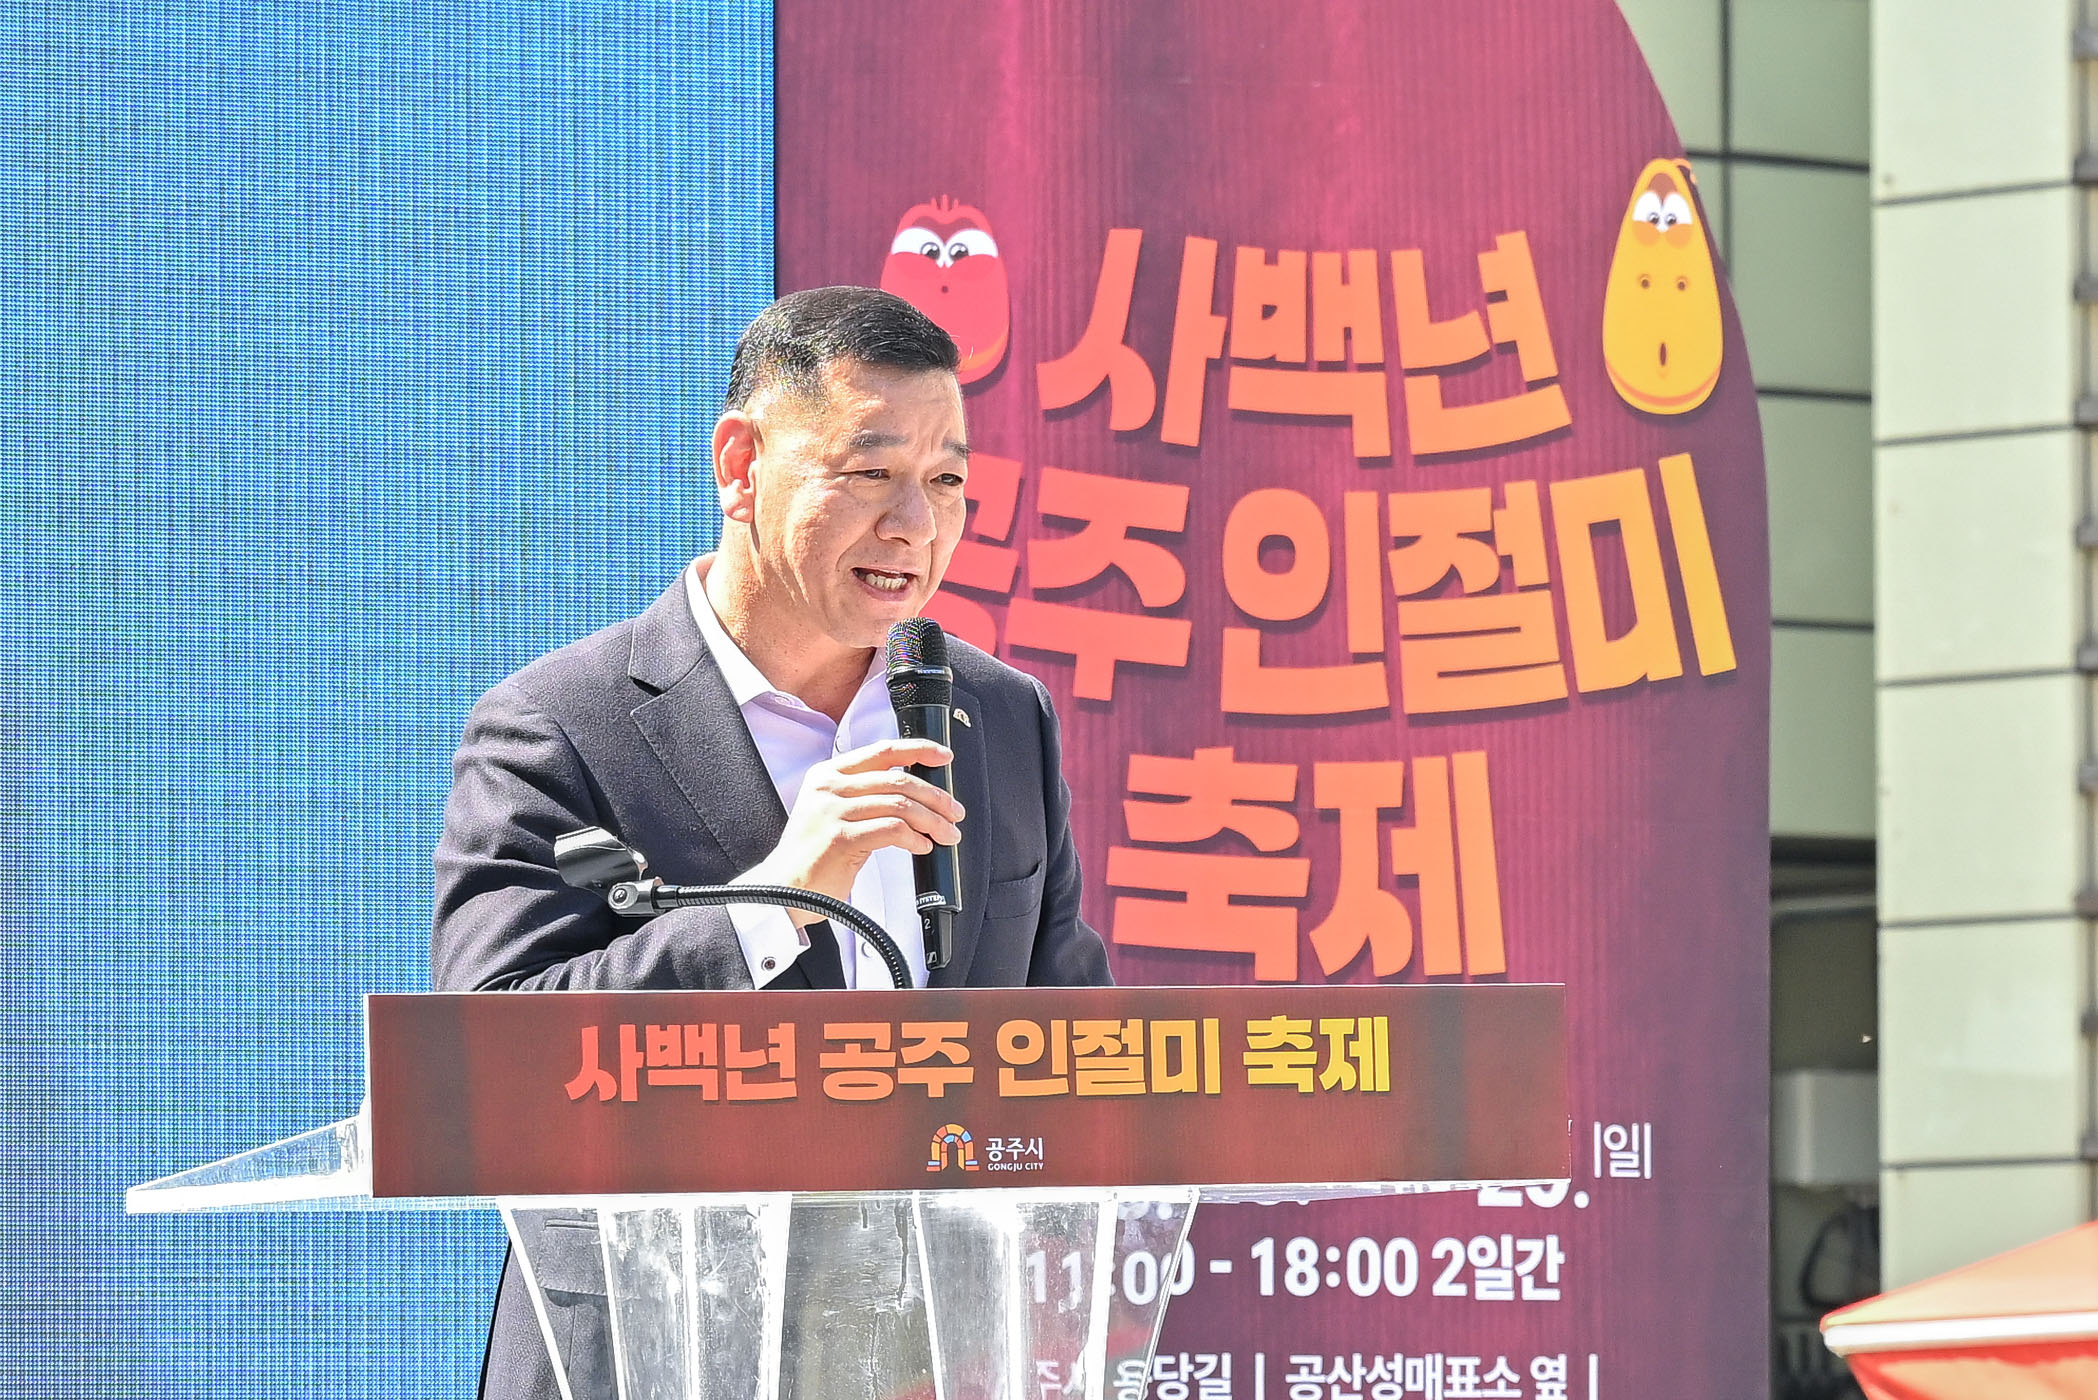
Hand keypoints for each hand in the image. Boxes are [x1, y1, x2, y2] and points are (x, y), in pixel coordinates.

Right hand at [741, 738, 964, 922]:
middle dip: (935, 796)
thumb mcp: (830, 811)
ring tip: (946, 834)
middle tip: (954, 812)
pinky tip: (922, 847)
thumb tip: (914, 796)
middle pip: (898, 780)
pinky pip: (892, 830)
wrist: (781, 890)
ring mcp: (834, 811)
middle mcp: (829, 787)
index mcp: (828, 774)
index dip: (919, 750)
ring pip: (900, 805)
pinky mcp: (842, 838)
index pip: (882, 751)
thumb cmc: (812, 856)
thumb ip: (863, 795)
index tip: (944, 756)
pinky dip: (915, 838)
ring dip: (932, 821)